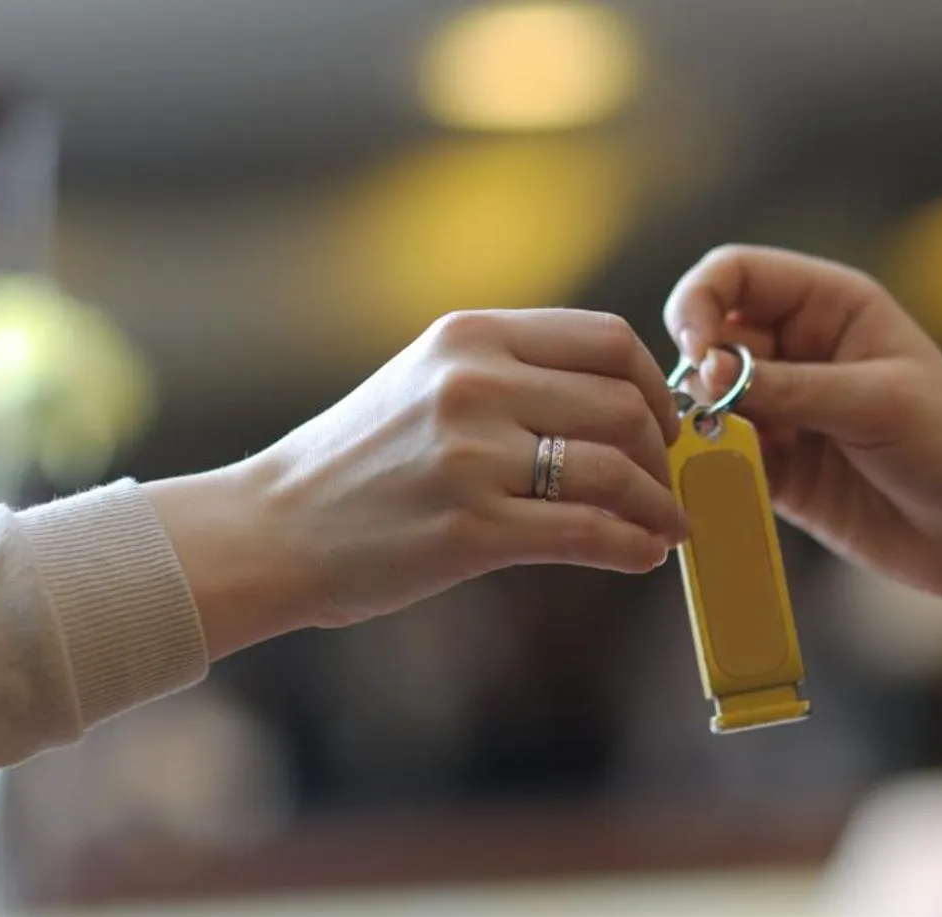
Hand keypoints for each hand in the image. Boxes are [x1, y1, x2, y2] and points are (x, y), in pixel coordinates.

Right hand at [143, 309, 687, 658]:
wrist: (274, 530)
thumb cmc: (360, 464)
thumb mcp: (428, 382)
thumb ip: (512, 374)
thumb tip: (619, 398)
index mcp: (470, 336)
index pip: (607, 340)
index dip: (656, 385)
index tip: (664, 423)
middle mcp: (474, 385)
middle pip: (623, 406)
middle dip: (663, 452)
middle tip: (667, 484)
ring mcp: (472, 457)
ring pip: (614, 470)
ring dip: (657, 505)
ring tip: (665, 527)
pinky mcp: (470, 529)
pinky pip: (586, 533)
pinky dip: (632, 546)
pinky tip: (642, 556)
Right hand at [664, 245, 941, 611]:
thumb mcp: (877, 404)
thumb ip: (789, 386)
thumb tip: (705, 372)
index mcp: (833, 305)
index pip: (736, 274)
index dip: (701, 301)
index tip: (696, 349)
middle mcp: (802, 349)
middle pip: (712, 337)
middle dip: (700, 371)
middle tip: (711, 411)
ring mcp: (788, 411)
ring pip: (709, 401)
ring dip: (702, 423)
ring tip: (722, 452)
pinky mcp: (781, 470)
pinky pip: (724, 459)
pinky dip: (713, 468)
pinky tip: (726, 484)